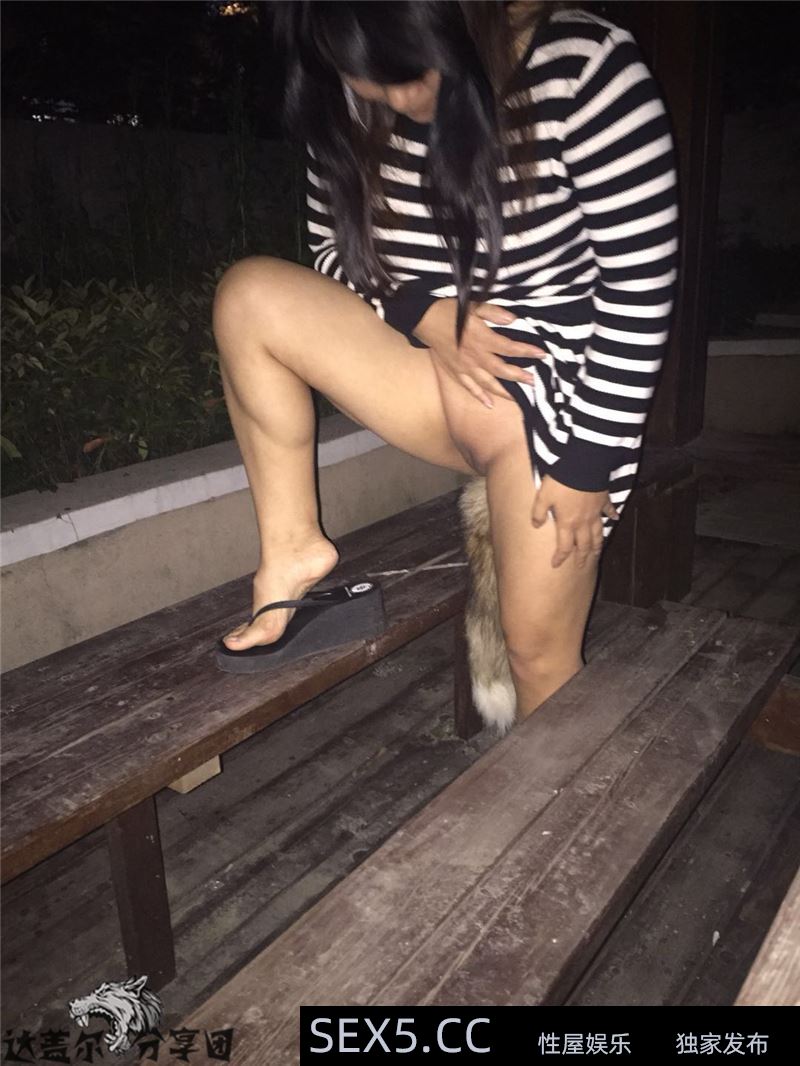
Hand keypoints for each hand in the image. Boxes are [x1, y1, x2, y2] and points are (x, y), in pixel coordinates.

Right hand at [413, 298, 546, 407]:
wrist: (424, 320)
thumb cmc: (449, 311)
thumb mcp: (473, 306)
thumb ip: (494, 312)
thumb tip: (513, 320)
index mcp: (482, 339)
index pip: (510, 348)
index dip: (527, 352)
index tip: (542, 355)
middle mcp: (475, 357)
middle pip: (502, 370)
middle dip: (519, 377)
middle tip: (534, 382)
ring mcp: (465, 367)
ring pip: (488, 383)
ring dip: (504, 392)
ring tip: (518, 397)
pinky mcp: (456, 372)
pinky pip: (469, 387)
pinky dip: (480, 396)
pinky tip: (489, 404)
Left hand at [531, 475, 619, 567]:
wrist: (583, 466)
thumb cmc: (561, 481)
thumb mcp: (543, 496)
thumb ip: (538, 512)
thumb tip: (535, 525)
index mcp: (567, 523)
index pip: (564, 546)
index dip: (560, 557)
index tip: (556, 565)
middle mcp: (583, 522)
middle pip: (584, 545)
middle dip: (582, 557)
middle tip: (581, 566)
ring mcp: (595, 512)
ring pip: (598, 534)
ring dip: (597, 545)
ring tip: (597, 553)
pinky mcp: (603, 500)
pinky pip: (609, 511)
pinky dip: (612, 516)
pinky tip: (615, 519)